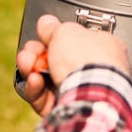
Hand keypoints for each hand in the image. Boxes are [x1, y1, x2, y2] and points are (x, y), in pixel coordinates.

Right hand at [16, 13, 131, 117]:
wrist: (90, 94)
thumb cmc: (87, 61)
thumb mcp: (67, 32)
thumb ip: (54, 28)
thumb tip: (46, 22)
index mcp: (103, 48)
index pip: (75, 41)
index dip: (54, 38)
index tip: (42, 36)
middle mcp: (95, 70)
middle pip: (57, 61)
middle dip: (36, 55)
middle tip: (29, 53)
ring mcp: (82, 91)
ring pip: (48, 80)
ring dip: (33, 71)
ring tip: (28, 65)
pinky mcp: (69, 109)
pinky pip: (46, 99)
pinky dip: (37, 89)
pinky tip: (34, 81)